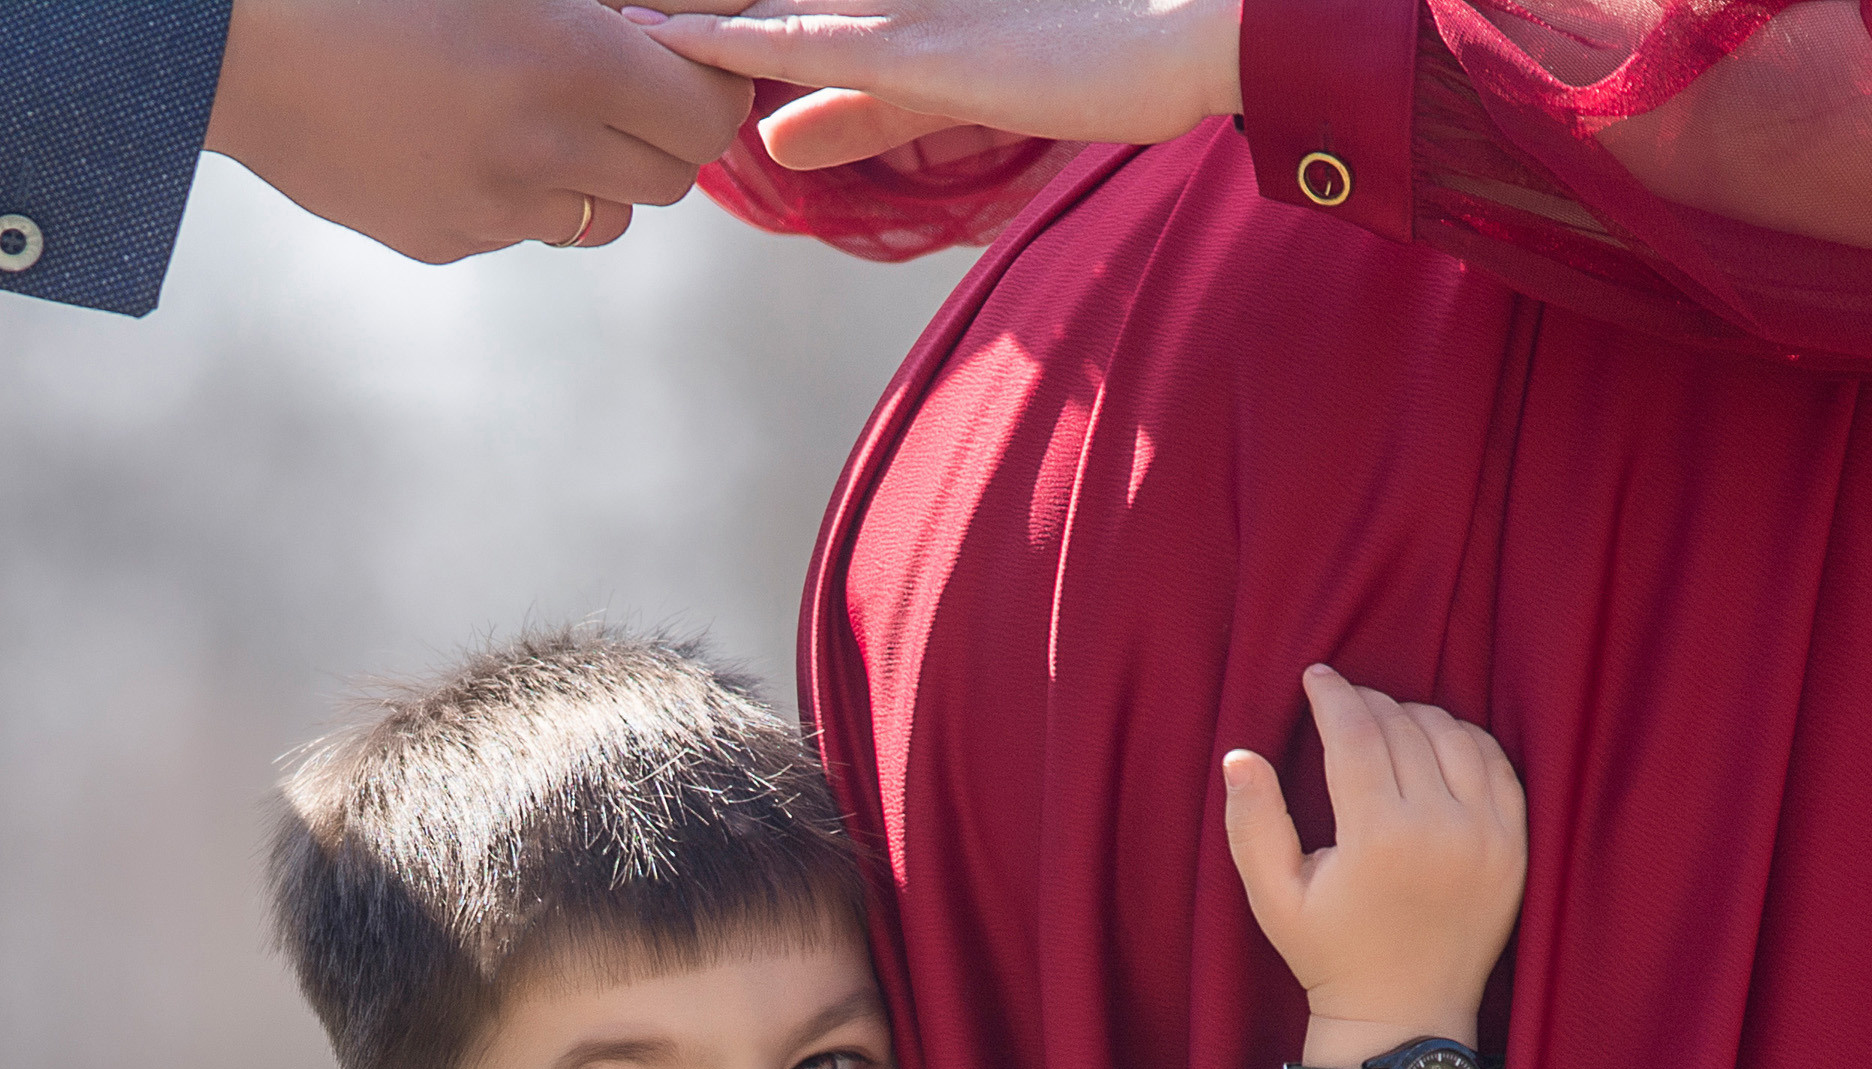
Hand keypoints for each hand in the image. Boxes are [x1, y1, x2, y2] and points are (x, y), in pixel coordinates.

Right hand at [205, 0, 754, 262]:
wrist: (243, 37)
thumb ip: (616, 3)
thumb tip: (703, 19)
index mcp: (571, 59)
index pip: (708, 114)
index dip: (711, 90)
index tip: (689, 65)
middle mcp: (546, 146)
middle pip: (670, 178)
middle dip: (660, 133)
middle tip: (621, 86)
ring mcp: (497, 207)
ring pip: (605, 217)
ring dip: (596, 170)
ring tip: (535, 110)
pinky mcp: (449, 239)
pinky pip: (524, 227)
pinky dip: (518, 189)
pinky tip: (459, 131)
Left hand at [628, 0, 1240, 173]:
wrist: (1191, 28)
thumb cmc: (1094, 56)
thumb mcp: (950, 90)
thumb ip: (859, 113)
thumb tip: (770, 146)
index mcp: (876, 6)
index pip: (762, 10)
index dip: (684, 24)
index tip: (616, 28)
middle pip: (742, 0)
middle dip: (664, 13)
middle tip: (575, 20)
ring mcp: (898, 9)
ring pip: (758, 6)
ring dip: (680, 14)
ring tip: (603, 17)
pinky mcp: (922, 40)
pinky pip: (803, 38)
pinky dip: (732, 41)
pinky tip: (668, 37)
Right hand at [1223, 670, 1526, 1068]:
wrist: (1405, 1015)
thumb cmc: (1329, 956)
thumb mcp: (1273, 898)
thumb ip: (1253, 825)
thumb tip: (1239, 755)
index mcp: (1378, 839)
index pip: (1355, 733)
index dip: (1332, 696)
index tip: (1316, 677)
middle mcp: (1440, 830)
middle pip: (1403, 727)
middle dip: (1367, 704)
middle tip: (1343, 705)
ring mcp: (1486, 836)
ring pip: (1453, 735)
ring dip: (1416, 716)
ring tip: (1386, 724)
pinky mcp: (1514, 846)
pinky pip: (1495, 764)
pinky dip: (1465, 741)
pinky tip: (1436, 744)